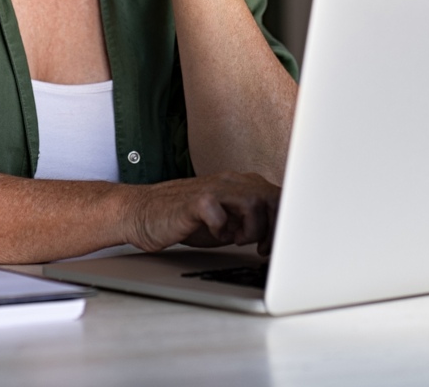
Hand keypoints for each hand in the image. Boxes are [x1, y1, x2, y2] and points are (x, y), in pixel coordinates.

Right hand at [121, 172, 279, 255]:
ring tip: (235, 239)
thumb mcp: (227, 221)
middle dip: (273, 227)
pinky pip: (220, 214)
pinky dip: (222, 230)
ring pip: (253, 201)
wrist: (144, 213)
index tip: (275, 246)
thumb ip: (252, 221)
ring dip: (251, 228)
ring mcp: (213, 189)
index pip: (278, 197)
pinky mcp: (196, 201)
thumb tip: (280, 237)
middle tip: (261, 247)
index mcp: (241, 185)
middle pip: (273, 196)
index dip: (284, 224)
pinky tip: (215, 235)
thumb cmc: (187, 220)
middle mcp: (230, 182)